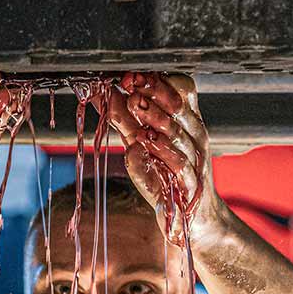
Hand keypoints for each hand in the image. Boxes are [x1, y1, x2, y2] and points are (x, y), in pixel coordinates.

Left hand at [106, 72, 224, 246]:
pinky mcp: (189, 188)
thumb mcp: (141, 141)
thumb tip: (97, 92)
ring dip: (156, 118)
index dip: (159, 81)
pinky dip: (158, 155)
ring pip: (180, 135)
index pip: (183, 90)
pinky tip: (139, 146)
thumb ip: (123, 118)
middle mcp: (195, 138)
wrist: (193, 217)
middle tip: (131, 83)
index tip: (131, 76)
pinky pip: (178, 170)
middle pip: (180, 107)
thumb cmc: (166, 173)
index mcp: (187, 122)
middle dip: (156, 92)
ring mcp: (195, 162)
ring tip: (134, 105)